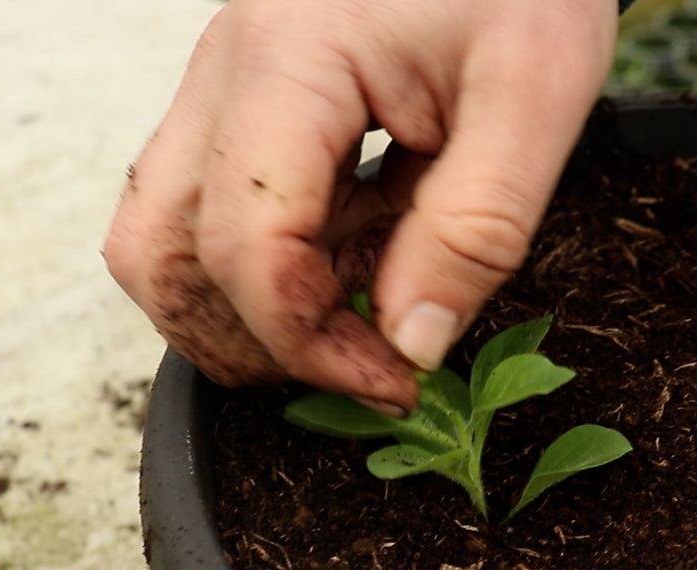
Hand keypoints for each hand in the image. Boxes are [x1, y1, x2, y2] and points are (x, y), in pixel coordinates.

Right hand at [104, 0, 617, 413]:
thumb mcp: (536, 97)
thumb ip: (474, 228)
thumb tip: (409, 344)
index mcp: (288, 61)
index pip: (244, 246)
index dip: (309, 343)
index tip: (394, 381)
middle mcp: (225, 72)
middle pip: (160, 251)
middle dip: (248, 340)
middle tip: (355, 369)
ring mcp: (222, 86)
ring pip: (165, 236)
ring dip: (244, 309)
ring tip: (356, 318)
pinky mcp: (244, 103)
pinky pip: (215, 209)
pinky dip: (274, 264)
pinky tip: (362, 258)